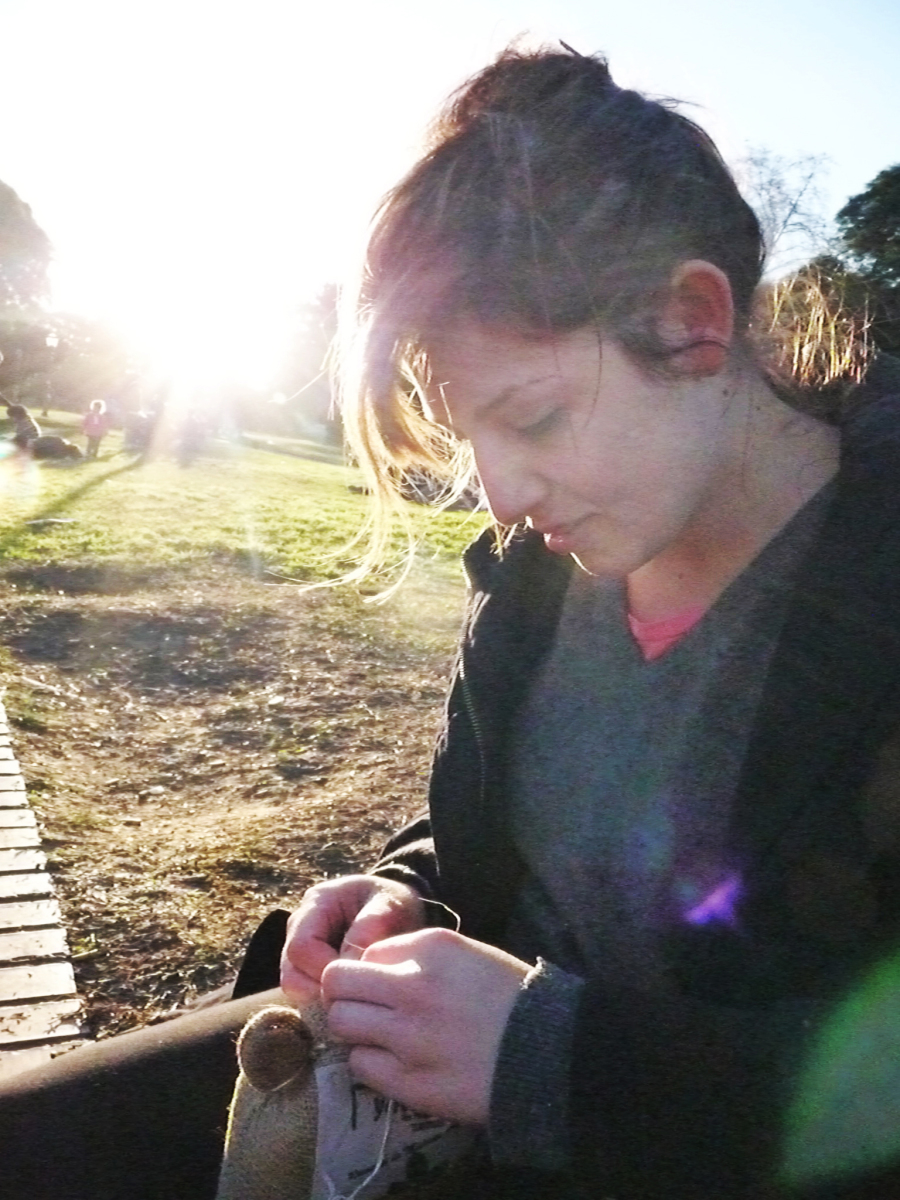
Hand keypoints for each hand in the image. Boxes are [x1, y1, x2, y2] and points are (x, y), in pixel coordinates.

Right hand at [280, 875, 424, 1006]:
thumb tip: (349, 964)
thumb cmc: (394, 904)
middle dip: (322, 991)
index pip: (301, 947)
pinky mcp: (307, 969)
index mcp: (317, 901)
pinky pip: (305, 996)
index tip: (357, 981)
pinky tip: (353, 1004)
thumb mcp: (390, 906)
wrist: (398, 910)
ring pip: (296, 988)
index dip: (324, 970)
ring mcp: (300, 949)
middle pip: (292, 972)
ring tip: (357, 1002)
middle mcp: (299, 925)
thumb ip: (368, 930)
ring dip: (323, 1000)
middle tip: (358, 999)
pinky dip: (326, 1004)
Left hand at [322, 927, 529, 1125]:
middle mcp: (412, 986)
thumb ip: (421, 955)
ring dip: (355, 1029)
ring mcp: (407, 1035)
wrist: (552, 1054)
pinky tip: (396, 1062)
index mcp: (431, 948)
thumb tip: (376, 968)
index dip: (373, 970)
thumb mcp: (471, 955)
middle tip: (365, 1009)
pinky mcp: (409, 1080)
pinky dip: (371, 1063)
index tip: (386, 985)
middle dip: (346, 994)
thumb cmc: (516, 1000)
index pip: (367, 952)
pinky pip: (360, 1065)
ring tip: (380, 1037)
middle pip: (338, 982)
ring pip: (342, 1023)